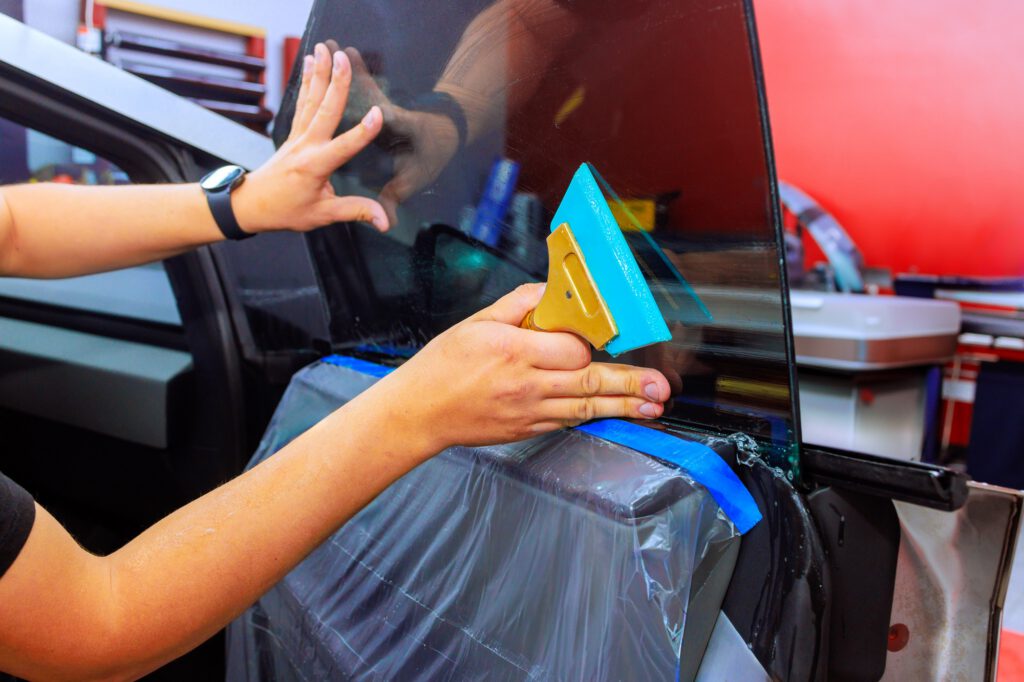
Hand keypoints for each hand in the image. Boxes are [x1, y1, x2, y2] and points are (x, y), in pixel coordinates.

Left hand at [232, 43, 389, 233]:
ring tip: (325, 49)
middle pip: (324, 110)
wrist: (251, 204)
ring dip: (319, 73)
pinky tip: (310, 62)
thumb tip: (384, 220)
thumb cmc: (286, 211)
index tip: (379, 114)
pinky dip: (308, 81)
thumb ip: (355, 212)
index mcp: (316, 166)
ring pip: (311, 99)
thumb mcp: (322, 215)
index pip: (344, 146)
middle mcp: (306, 146)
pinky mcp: (293, 133)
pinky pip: (302, 102)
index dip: (363, 131)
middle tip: (343, 58)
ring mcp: (298, 136)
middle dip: (336, 83)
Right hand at [340, 46, 460, 227]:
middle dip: (356, 79)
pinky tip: (327, 56)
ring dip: (349, 68)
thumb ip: (394, 198)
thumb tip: (387, 222)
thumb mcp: (414, 180)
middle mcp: (391, 114)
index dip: (381, 116)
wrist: (445, 135)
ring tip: (332, 45)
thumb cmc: (430, 157)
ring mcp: (383, 106)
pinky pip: (359, 86)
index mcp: (402, 131)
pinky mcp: (378, 103)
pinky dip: (346, 73)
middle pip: (372, 94)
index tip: (375, 108)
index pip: (390, 122)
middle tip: (340, 57)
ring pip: (364, 85)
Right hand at [368, 283, 670, 452]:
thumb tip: (554, 291)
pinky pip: (567, 421)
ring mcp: (528, 412)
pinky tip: (616, 414)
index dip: (586, 342)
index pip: (571, 348)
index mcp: (514, 351)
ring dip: (622, 407)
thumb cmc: (444, 365)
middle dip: (628, 384)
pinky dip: (593, 417)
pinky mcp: (527, 430)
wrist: (419, 412)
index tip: (596, 337)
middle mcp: (526, 384)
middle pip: (588, 382)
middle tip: (660, 388)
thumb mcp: (478, 321)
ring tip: (652, 406)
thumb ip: (520, 304)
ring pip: (585, 408)